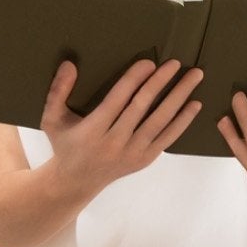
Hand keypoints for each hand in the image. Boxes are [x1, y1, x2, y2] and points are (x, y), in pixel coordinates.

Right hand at [40, 57, 204, 193]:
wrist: (77, 182)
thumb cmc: (65, 145)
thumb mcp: (51, 119)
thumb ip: (57, 91)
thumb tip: (69, 64)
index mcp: (93, 131)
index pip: (118, 100)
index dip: (134, 80)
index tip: (149, 63)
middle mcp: (115, 144)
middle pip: (142, 108)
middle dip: (161, 84)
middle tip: (176, 63)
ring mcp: (132, 154)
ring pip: (160, 122)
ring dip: (179, 98)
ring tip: (194, 77)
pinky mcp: (144, 160)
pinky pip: (166, 138)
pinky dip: (182, 122)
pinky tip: (194, 105)